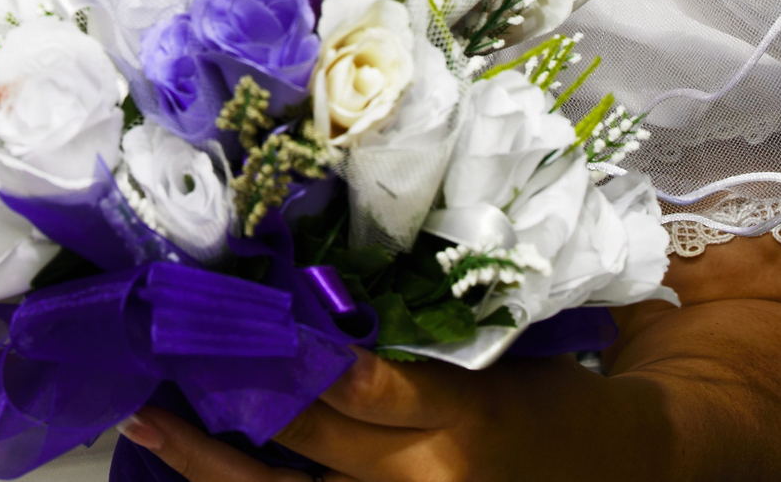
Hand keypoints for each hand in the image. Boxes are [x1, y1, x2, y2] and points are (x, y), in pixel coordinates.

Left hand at [118, 348, 631, 481]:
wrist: (625, 470)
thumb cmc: (553, 399)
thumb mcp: (493, 358)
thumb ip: (408, 351)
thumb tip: (309, 316)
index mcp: (458, 419)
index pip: (351, 383)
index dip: (277, 351)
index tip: (214, 314)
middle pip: (306, 442)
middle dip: (228, 399)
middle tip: (162, 352)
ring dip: (215, 465)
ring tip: (154, 424)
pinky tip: (207, 470)